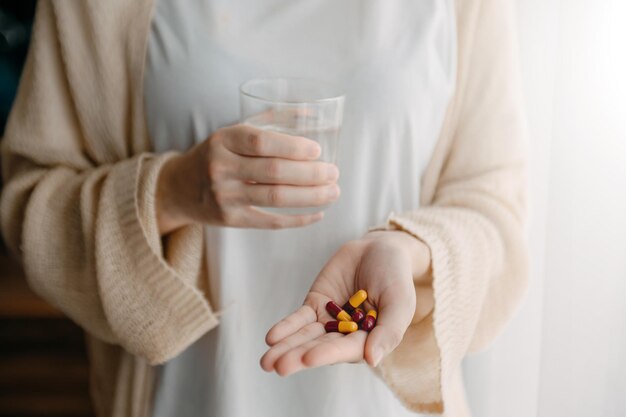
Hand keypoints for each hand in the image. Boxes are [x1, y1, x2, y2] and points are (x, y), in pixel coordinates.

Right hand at [156, 124, 339, 233]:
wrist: (179, 188)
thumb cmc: (217, 154)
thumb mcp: (233, 131)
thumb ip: (271, 120)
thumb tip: (312, 113)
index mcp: (224, 140)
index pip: (261, 142)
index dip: (293, 146)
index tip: (318, 150)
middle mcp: (221, 168)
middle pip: (274, 172)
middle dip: (311, 174)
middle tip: (334, 173)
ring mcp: (224, 196)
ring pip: (276, 198)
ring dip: (311, 196)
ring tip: (333, 192)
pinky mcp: (230, 220)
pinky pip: (269, 222)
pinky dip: (297, 220)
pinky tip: (317, 213)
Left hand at [260, 230, 431, 375]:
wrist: (380, 249)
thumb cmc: (395, 278)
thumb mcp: (399, 302)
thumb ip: (388, 331)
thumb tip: (372, 360)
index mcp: (369, 341)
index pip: (346, 350)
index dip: (327, 354)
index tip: (308, 358)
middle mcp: (346, 336)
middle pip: (320, 348)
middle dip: (298, 357)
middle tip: (278, 366)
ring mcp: (329, 321)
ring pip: (305, 337)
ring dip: (286, 348)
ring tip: (266, 362)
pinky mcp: (315, 305)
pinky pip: (299, 319)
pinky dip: (286, 328)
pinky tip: (271, 338)